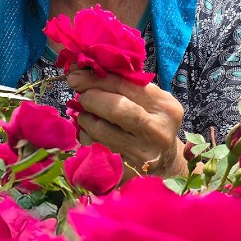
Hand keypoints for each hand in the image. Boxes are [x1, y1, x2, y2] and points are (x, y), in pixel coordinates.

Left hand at [67, 69, 186, 177]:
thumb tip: (81, 69)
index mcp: (165, 107)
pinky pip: (92, 148)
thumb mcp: (149, 100)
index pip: (124, 85)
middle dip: (90, 97)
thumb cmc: (151, 123)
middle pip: (114, 108)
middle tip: (81, 95)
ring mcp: (141, 154)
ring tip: (88, 115)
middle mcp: (157, 131)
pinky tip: (91, 133)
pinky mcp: (125, 171)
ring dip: (85, 118)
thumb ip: (122, 83)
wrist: (165, 163)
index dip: (95, 78)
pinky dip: (85, 136)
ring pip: (98, 129)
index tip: (75, 74)